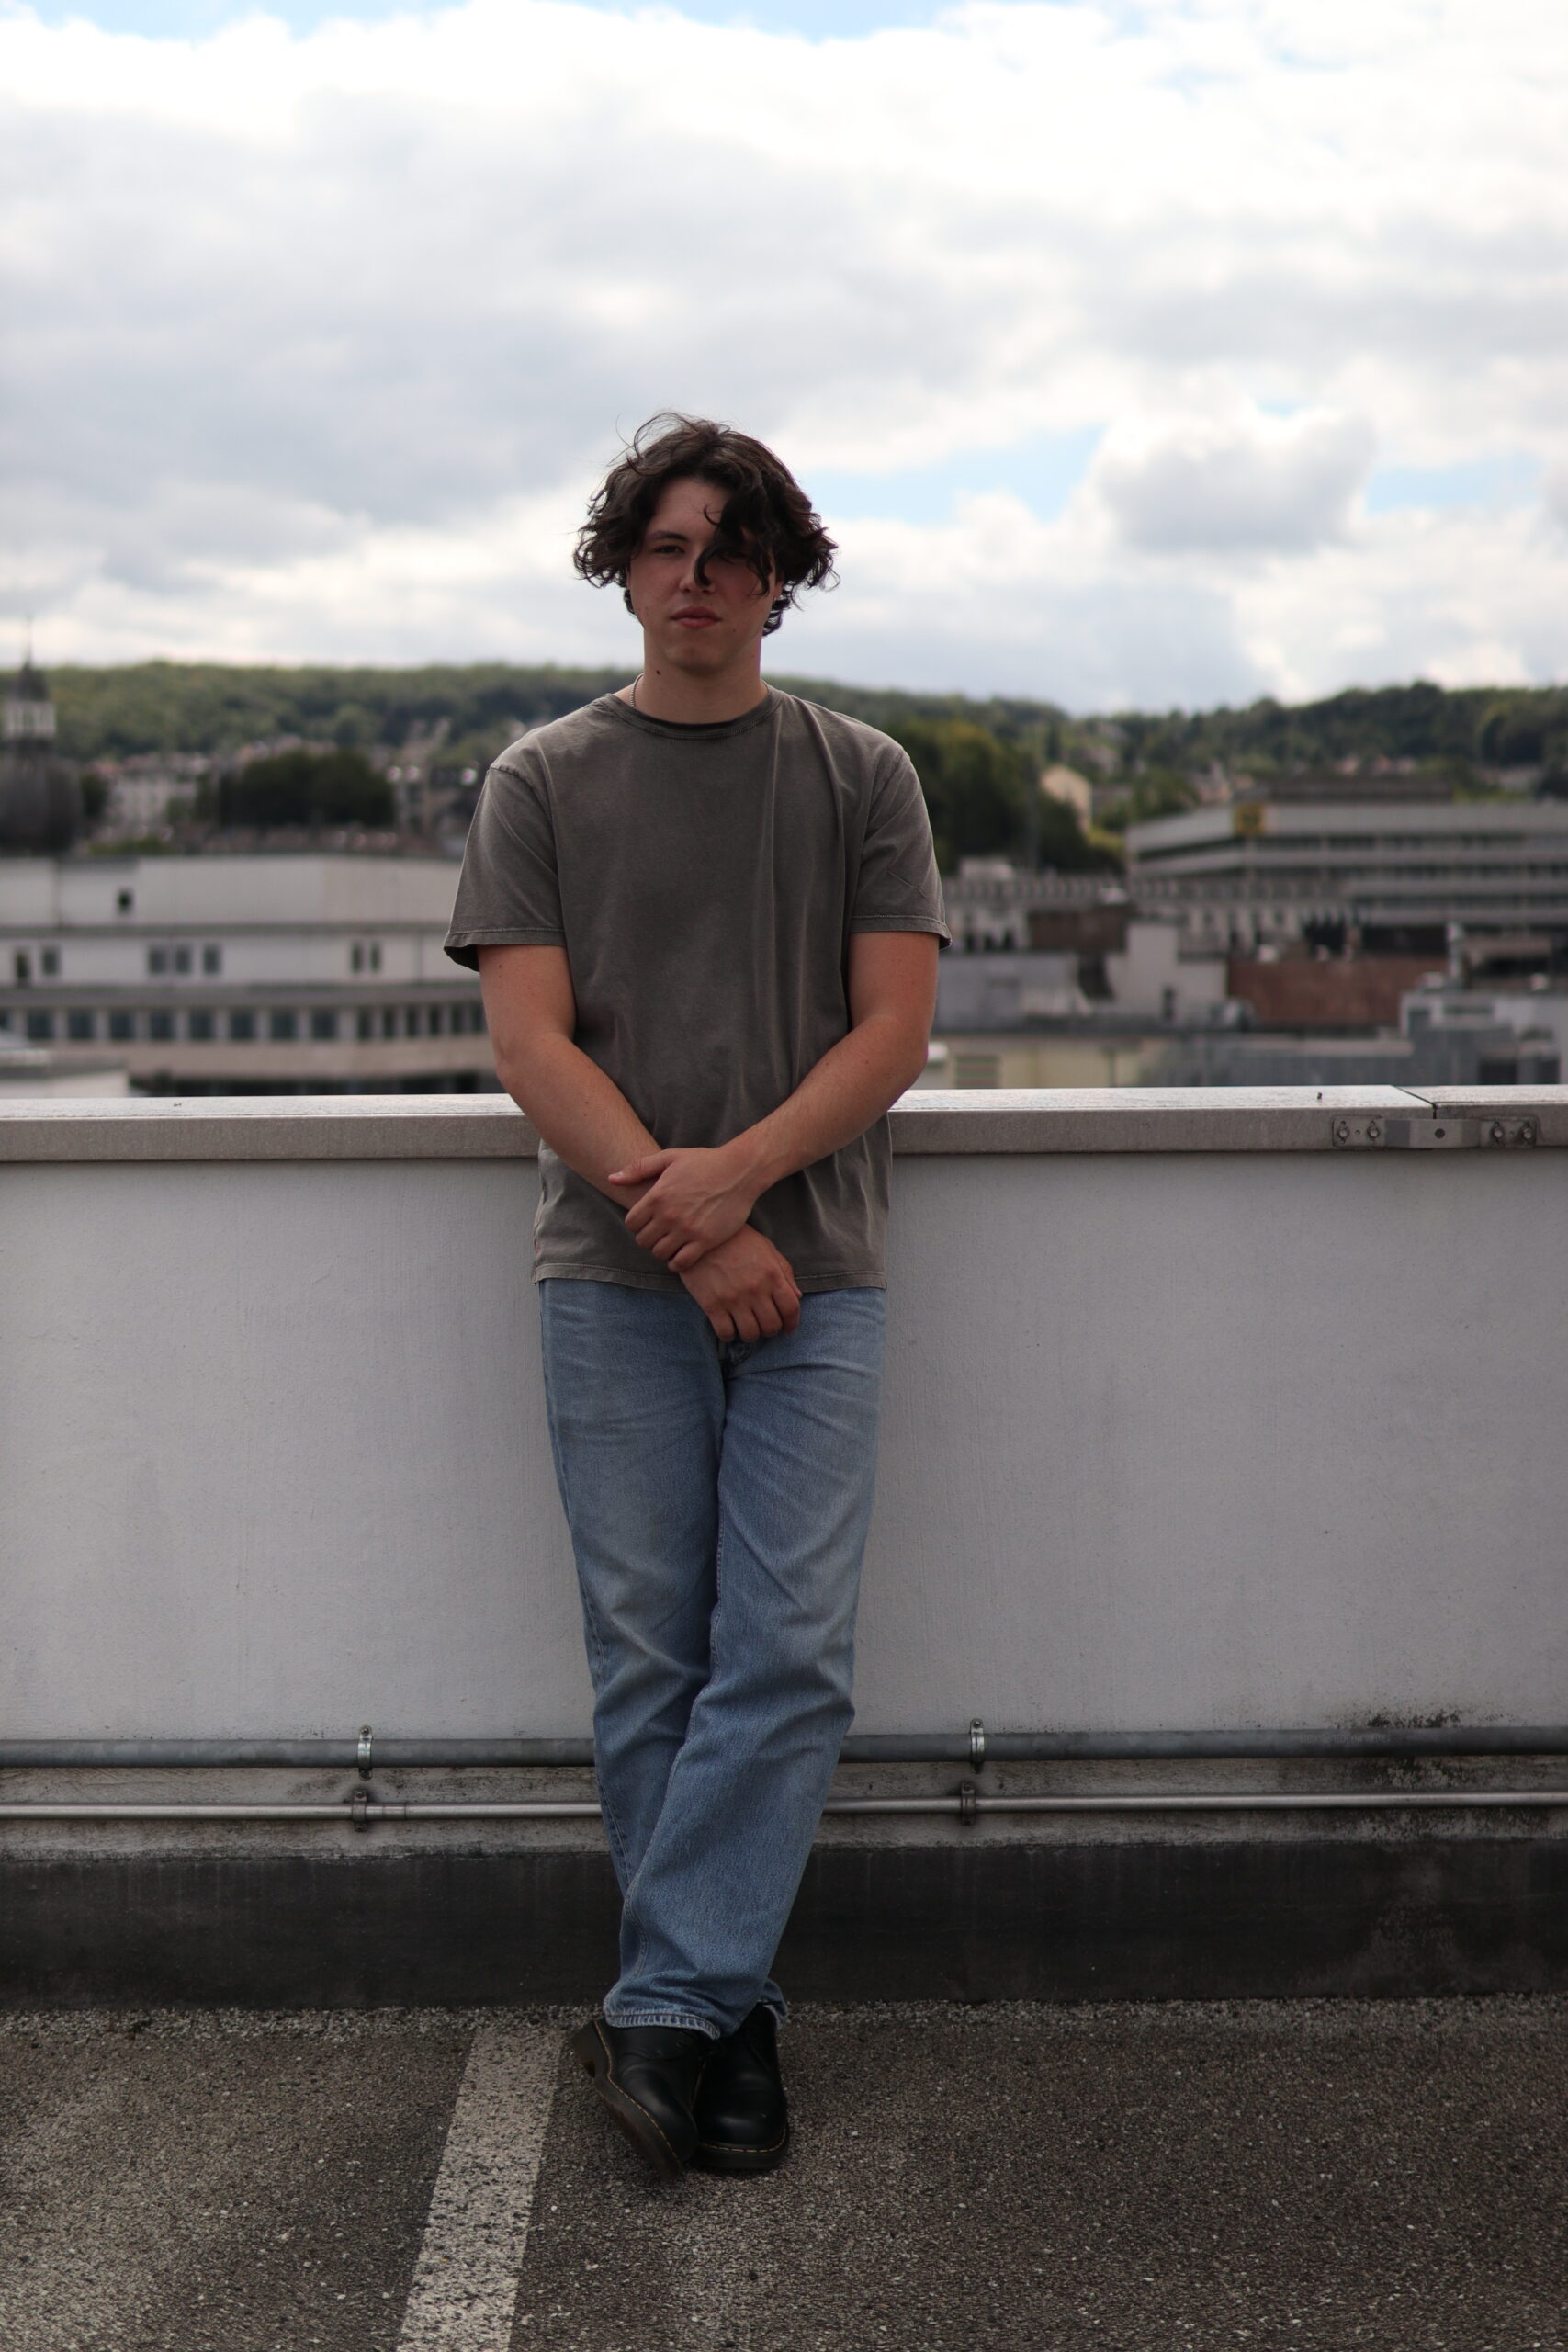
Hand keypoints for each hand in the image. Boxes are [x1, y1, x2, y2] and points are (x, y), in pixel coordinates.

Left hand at [608, 1144, 759, 1268]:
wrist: (740, 1171)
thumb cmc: (705, 1162)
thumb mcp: (670, 1157)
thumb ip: (638, 1168)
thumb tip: (612, 1178)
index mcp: (657, 1195)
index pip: (631, 1223)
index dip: (636, 1224)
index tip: (647, 1222)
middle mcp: (669, 1215)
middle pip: (643, 1241)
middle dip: (648, 1238)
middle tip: (659, 1233)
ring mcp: (687, 1230)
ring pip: (659, 1254)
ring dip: (662, 1250)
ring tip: (671, 1242)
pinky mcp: (705, 1241)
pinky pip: (681, 1263)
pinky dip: (677, 1263)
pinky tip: (682, 1254)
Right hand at [678, 1226, 800, 1342]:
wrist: (702, 1235)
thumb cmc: (738, 1240)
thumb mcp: (767, 1249)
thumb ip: (785, 1273)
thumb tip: (798, 1297)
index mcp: (772, 1275)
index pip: (791, 1309)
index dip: (792, 1323)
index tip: (787, 1328)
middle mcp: (755, 1289)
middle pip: (771, 1326)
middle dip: (771, 1330)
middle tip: (764, 1325)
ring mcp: (733, 1298)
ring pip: (750, 1334)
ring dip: (751, 1335)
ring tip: (747, 1327)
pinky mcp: (712, 1304)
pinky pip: (725, 1333)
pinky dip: (729, 1335)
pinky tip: (729, 1326)